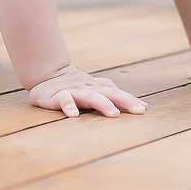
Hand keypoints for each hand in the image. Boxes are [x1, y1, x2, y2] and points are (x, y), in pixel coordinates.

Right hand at [28, 65, 147, 117]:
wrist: (46, 73)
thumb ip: (114, 94)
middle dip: (125, 101)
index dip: (130, 100)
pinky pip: (64, 100)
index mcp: (97, 87)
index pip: (117, 92)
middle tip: (139, 111)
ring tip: (114, 114)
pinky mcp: (57, 95)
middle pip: (110, 93)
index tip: (144, 109)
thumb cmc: (75, 84)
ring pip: (90, 96)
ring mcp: (74, 90)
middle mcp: (88, 87)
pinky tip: (74, 116)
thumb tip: (143, 105)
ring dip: (103, 104)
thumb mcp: (95, 87)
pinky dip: (69, 106)